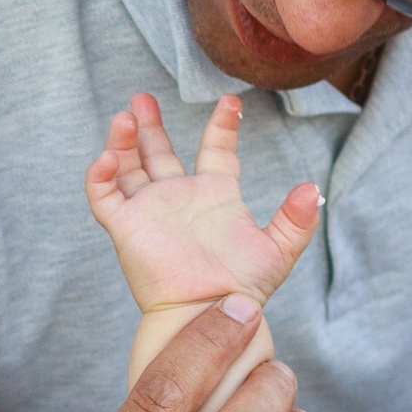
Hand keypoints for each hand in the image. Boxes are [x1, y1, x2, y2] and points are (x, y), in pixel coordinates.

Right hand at [86, 91, 319, 317]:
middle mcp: (180, 198)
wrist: (210, 314)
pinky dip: (100, 175)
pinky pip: (104, 196)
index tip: (231, 103)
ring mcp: (150, 211)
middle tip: (142, 96)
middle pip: (159, 152)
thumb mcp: (278, 251)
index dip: (222, 126)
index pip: (215, 150)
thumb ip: (295, 220)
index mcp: (215, 196)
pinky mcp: (126, 228)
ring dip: (124, 141)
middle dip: (150, 125)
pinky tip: (108, 156)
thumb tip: (312, 189)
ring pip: (128, 167)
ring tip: (126, 115)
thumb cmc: (244, 288)